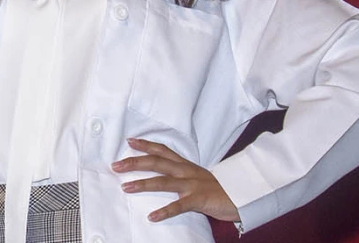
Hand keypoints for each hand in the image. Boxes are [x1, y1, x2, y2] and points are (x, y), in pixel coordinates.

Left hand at [111, 137, 239, 223]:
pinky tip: (152, 216)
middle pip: (157, 162)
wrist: (242, 195)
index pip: (162, 150)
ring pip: (163, 181)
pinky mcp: (199, 199)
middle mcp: (186, 171)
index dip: (145, 145)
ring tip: (125, 187)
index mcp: (185, 165)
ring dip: (143, 184)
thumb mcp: (197, 176)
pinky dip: (165, 211)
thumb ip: (181, 174)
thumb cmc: (218, 188)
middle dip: (135, 162)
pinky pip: (179, 206)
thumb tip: (163, 174)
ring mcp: (192, 185)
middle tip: (116, 165)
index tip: (129, 141)